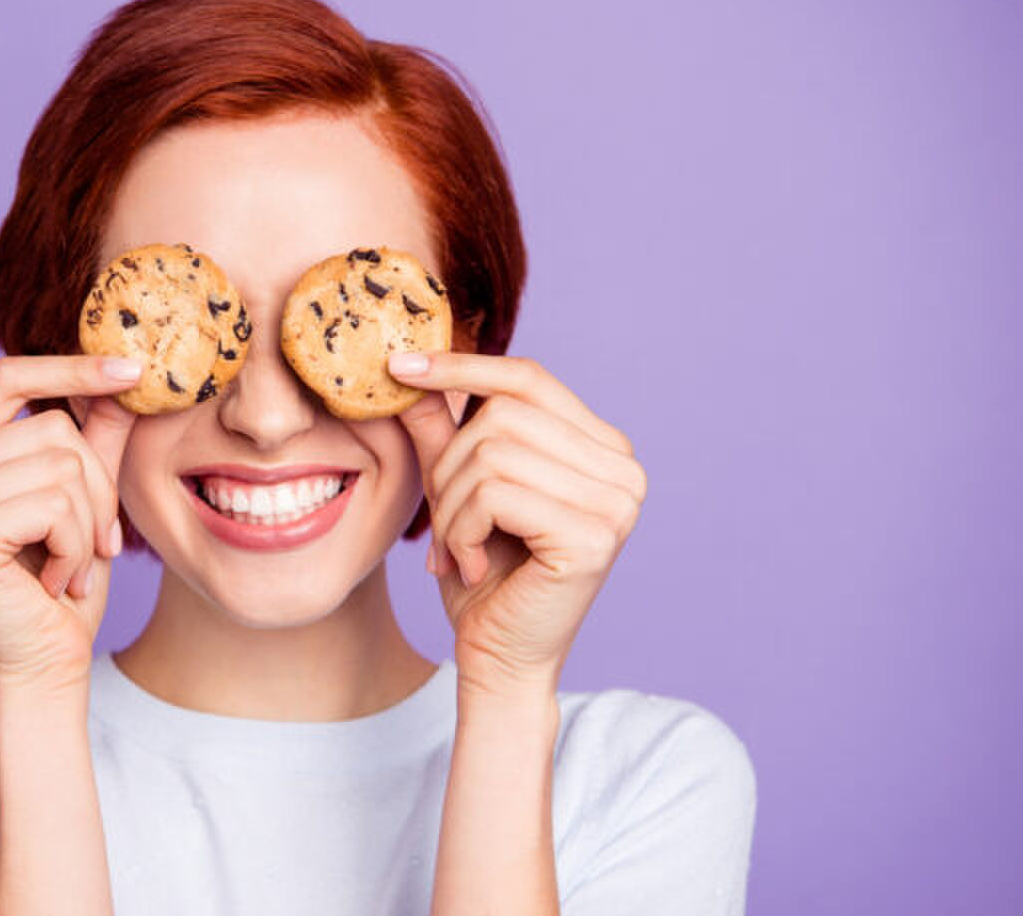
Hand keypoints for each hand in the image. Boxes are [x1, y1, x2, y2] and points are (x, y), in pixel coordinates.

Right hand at [0, 354, 140, 692]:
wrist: (47, 664)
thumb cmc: (63, 581)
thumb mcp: (85, 496)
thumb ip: (94, 435)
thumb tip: (124, 373)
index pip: (5, 376)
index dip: (69, 367)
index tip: (133, 370)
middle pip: (52, 427)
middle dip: (95, 488)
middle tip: (90, 543)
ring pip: (60, 466)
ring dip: (87, 524)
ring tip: (69, 566)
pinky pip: (54, 506)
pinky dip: (75, 547)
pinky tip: (55, 582)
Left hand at [390, 352, 647, 692]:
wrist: (497, 658)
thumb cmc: (482, 575)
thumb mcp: (457, 489)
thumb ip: (443, 428)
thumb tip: (408, 364)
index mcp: (601, 448)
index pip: (528, 379)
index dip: (463, 367)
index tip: (399, 367)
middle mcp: (623, 469)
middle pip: (502, 414)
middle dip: (449, 468)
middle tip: (445, 525)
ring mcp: (617, 502)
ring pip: (492, 452)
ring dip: (451, 507)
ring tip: (457, 548)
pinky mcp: (594, 535)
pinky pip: (494, 494)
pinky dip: (461, 531)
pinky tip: (471, 567)